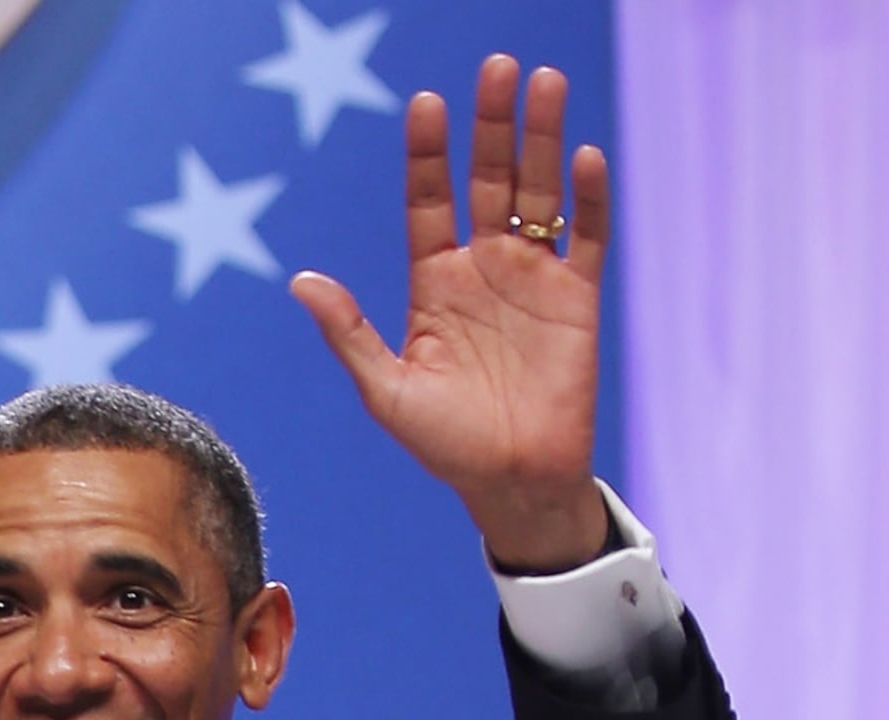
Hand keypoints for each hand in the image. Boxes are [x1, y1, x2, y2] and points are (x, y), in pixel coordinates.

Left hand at [289, 57, 612, 571]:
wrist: (510, 484)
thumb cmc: (445, 445)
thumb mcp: (386, 391)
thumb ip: (349, 333)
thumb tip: (302, 281)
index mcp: (434, 283)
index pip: (429, 200)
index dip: (429, 153)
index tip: (426, 103)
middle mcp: (483, 268)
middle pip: (488, 178)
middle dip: (492, 123)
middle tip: (498, 65)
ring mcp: (532, 278)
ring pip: (538, 192)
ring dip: (541, 139)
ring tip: (543, 83)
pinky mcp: (576, 298)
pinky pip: (584, 237)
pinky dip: (586, 199)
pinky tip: (583, 158)